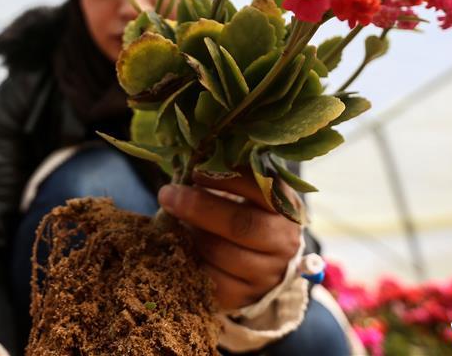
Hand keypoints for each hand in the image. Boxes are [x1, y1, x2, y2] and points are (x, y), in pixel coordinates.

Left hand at [157, 170, 302, 310]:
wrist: (263, 261)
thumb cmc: (246, 212)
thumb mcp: (247, 191)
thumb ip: (227, 175)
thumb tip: (190, 155)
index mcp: (285, 207)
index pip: (260, 188)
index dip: (225, 178)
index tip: (195, 170)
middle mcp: (283, 241)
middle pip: (240, 225)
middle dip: (198, 207)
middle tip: (167, 194)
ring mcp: (267, 273)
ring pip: (221, 253)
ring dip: (190, 235)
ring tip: (173, 221)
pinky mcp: (245, 297)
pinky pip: (211, 281)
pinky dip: (190, 263)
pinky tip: (178, 248)